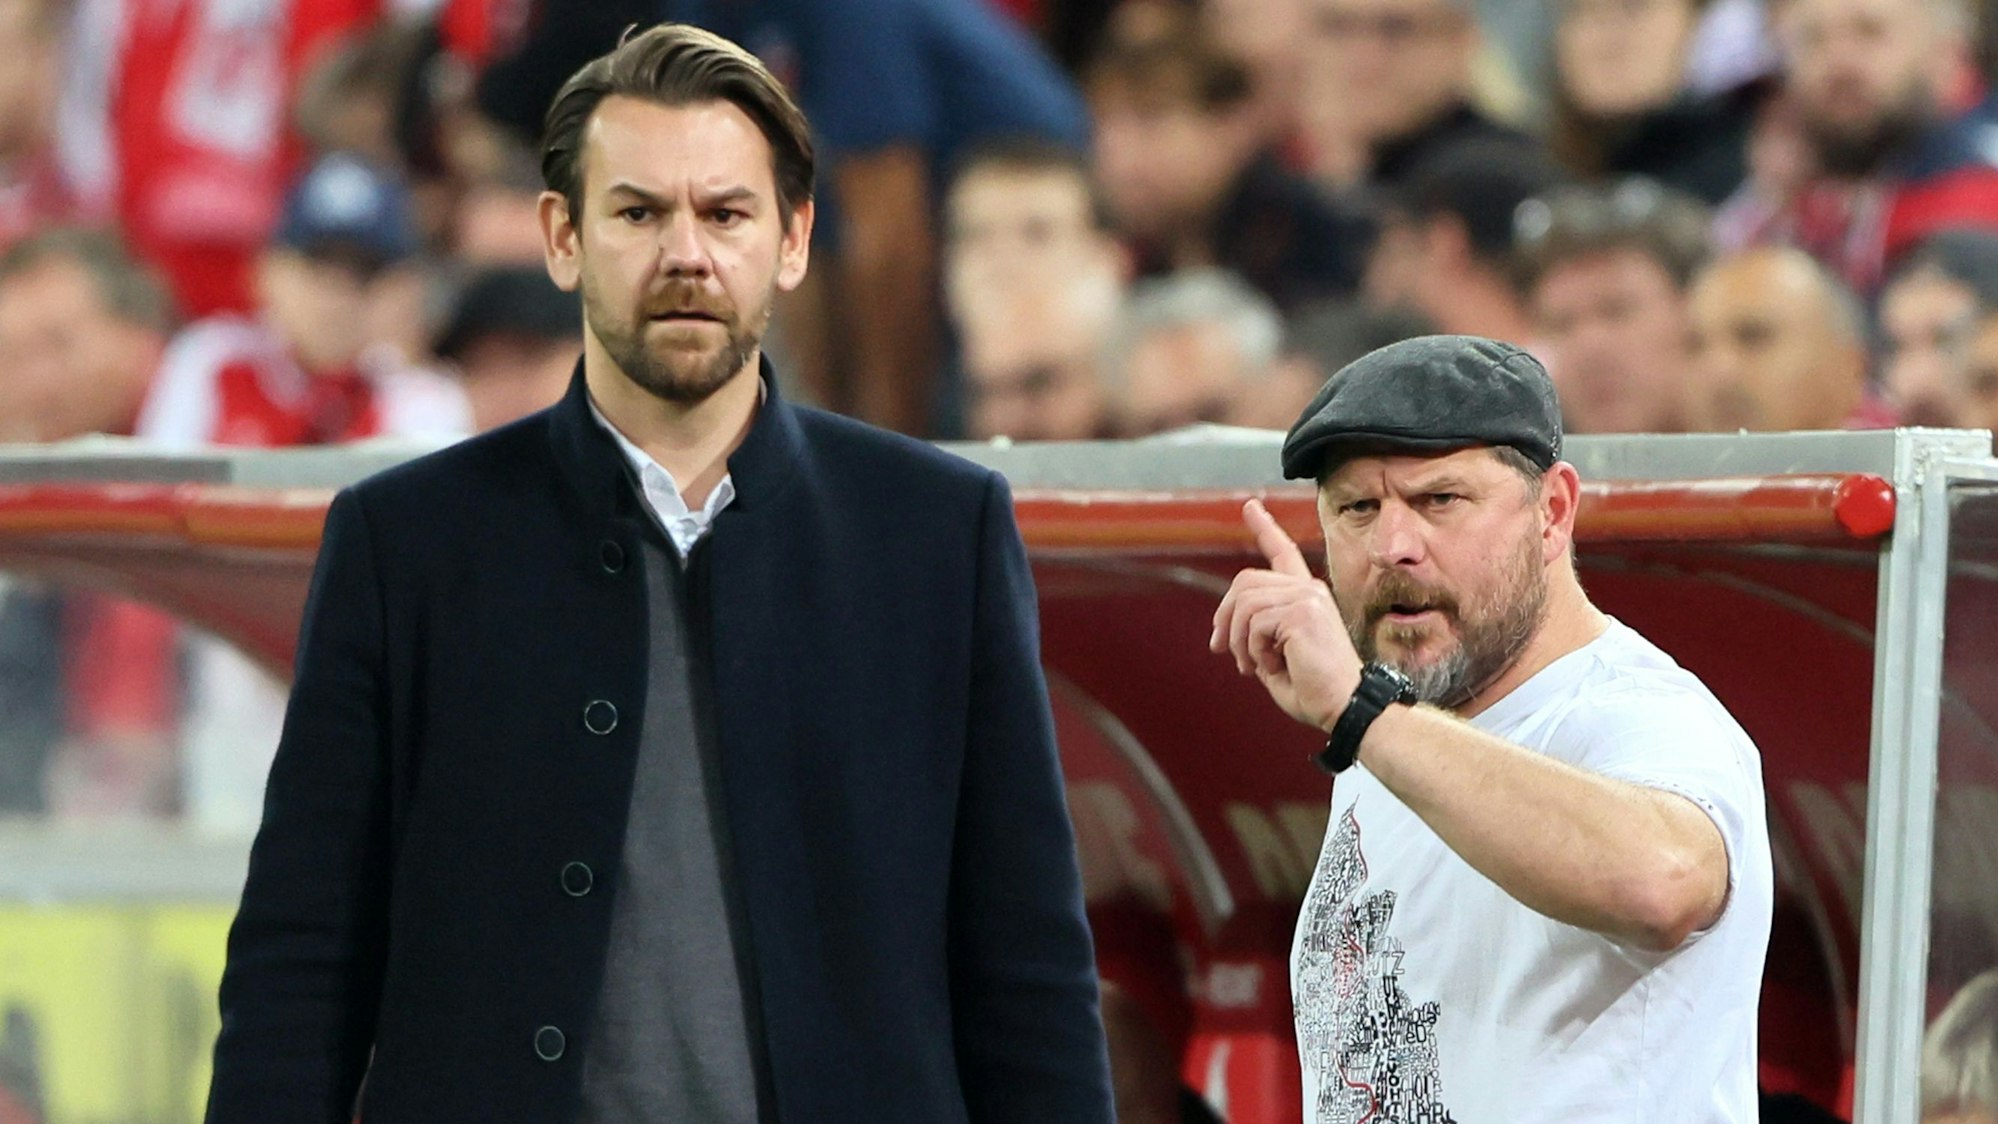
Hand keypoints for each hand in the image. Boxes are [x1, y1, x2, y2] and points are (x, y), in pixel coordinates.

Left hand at [1209, 499, 1363, 730]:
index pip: (1283, 553)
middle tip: (1222, 649)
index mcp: (1308, 597)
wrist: (1345, 706)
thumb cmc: (1316, 691)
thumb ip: (1258, 637)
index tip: (1250, 506)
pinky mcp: (1303, 612)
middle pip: (1244, 581)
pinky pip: (1254, 622)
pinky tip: (1273, 665)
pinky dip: (1252, 649)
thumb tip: (1226, 632)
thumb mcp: (1277, 658)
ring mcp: (1308, 598)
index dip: (1264, 527)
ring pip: (1244, 604)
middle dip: (1224, 616)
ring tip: (1251, 665)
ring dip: (1238, 640)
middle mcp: (1310, 590)